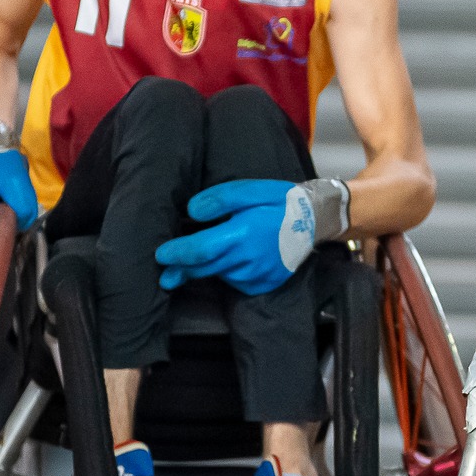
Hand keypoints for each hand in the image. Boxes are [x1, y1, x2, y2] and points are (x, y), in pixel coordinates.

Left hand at [154, 179, 314, 295]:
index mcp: (241, 235)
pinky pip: (234, 282)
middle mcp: (246, 261)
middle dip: (181, 270)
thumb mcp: (249, 190)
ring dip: (206, 267)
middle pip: (203, 268)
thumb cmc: (279, 202)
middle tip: (164, 272)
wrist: (315, 222)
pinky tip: (232, 259)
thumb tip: (191, 211)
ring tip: (201, 256)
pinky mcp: (261, 285)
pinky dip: (227, 272)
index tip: (160, 255)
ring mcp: (255, 276)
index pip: (199, 250)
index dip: (177, 254)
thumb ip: (219, 199)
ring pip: (219, 274)